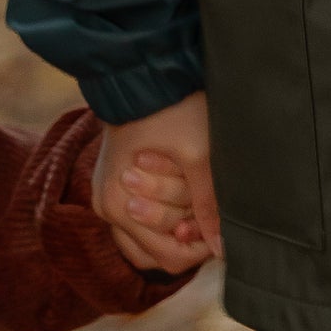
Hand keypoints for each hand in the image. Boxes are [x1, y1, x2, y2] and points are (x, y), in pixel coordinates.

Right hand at [91, 90, 220, 272]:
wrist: (140, 73)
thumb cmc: (169, 111)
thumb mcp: (198, 158)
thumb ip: (209, 207)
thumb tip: (223, 249)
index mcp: (119, 206)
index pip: (168, 257)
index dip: (201, 247)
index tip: (220, 225)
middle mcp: (107, 207)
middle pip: (155, 254)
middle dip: (187, 238)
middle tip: (209, 213)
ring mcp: (106, 197)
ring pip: (145, 240)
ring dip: (174, 228)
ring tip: (197, 203)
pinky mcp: (113, 185)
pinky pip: (139, 220)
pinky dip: (163, 215)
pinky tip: (183, 194)